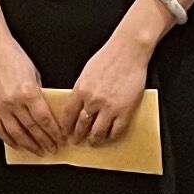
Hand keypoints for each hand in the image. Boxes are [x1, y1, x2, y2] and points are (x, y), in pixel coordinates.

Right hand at [0, 33, 63, 154]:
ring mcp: (0, 107)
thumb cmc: (13, 56)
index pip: (44, 119)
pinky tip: (16, 144)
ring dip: (29, 145)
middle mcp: (14, 102)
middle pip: (32, 129)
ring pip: (16, 133)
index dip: (54, 132)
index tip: (60, 139)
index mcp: (28, 92)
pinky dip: (9, 139)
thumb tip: (45, 112)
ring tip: (37, 151)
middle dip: (44, 141)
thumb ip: (38, 94)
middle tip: (52, 149)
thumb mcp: (34, 74)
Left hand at [66, 17, 156, 145]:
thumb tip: (78, 104)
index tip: (64, 132)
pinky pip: (116, 131)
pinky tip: (109, 137)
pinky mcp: (125, 111)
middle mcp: (93, 101)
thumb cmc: (108, 57)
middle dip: (77, 136)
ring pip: (97, 132)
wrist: (128, 51)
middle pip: (81, 126)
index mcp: (81, 90)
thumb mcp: (86, 72)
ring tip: (92, 142)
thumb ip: (81, 89)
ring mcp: (109, 107)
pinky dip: (111, 137)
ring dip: (93, 140)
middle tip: (76, 141)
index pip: (68, 115)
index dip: (65, 127)